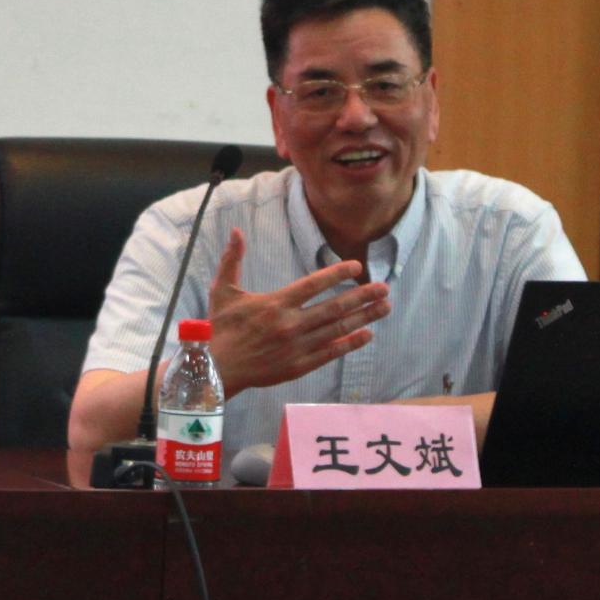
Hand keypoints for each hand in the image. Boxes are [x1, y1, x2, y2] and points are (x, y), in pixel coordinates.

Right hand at [206, 227, 390, 391]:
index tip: (357, 267)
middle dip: (363, 296)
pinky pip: (330, 353)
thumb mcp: (223, 291)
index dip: (337, 274)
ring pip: (337, 329)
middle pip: (334, 307)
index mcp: (275, 303)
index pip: (314, 284)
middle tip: (384, 288)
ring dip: (364, 317)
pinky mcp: (299, 366)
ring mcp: (297, 347)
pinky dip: (350, 343)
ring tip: (384, 307)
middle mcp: (290, 324)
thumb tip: (236, 230)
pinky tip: (366, 334)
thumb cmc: (221, 328)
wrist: (215, 369)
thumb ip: (232, 260)